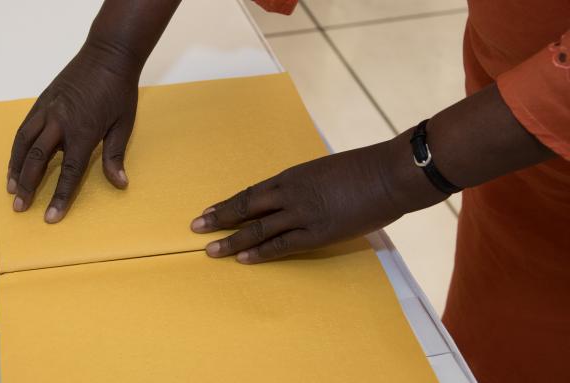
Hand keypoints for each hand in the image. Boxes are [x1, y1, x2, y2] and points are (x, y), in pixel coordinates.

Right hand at [7, 44, 139, 222]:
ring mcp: (48, 110)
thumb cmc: (119, 90)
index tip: (50, 217)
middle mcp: (60, 122)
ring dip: (14, 167)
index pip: (70, 173)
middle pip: (38, 160)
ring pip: (24, 143)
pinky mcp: (42, 101)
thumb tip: (120, 183)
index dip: (60, 197)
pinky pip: (24, 128)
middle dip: (27, 186)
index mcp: (84, 132)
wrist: (108, 54)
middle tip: (19, 207)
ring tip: (10, 187)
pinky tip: (14, 159)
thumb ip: (116, 155)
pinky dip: (17, 146)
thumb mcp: (124, 124)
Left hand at [190, 138, 447, 263]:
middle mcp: (289, 193)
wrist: (388, 174)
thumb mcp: (325, 171)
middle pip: (246, 207)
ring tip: (210, 250)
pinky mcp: (317, 233)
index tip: (209, 210)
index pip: (251, 192)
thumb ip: (306, 184)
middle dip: (219, 218)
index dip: (228, 203)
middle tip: (196, 227)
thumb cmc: (362, 168)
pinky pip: (282, 245)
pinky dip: (261, 253)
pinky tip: (243, 259)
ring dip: (232, 240)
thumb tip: (295, 196)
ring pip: (257, 229)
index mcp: (292, 175)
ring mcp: (301, 214)